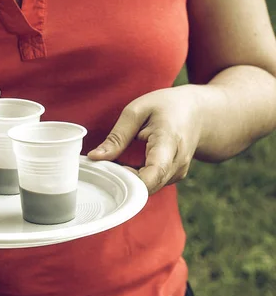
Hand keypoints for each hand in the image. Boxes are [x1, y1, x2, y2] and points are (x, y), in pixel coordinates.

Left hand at [87, 86, 202, 194]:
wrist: (200, 112)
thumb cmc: (167, 107)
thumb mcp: (137, 111)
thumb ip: (116, 137)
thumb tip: (94, 157)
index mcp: (169, 142)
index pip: (153, 174)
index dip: (129, 180)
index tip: (110, 172)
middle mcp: (178, 163)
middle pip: (146, 186)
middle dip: (122, 180)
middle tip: (105, 164)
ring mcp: (178, 173)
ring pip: (147, 188)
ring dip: (128, 179)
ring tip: (118, 160)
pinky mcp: (174, 177)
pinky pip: (151, 185)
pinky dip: (136, 178)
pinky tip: (129, 163)